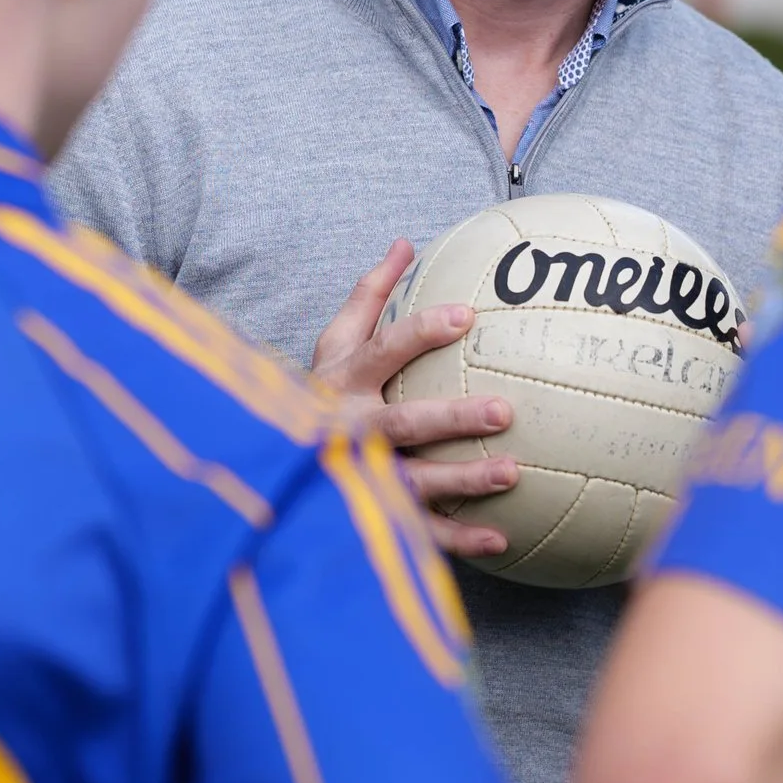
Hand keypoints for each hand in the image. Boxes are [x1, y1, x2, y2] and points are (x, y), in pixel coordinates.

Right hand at [311, 237, 518, 557]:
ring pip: (414, 482)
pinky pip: (416, 532)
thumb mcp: (333, 343)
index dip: (422, 333)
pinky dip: (457, 540)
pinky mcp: (370, 519)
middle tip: (504, 410)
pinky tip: (501, 539)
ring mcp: (359, 479)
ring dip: (463, 481)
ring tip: (513, 473)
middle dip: (453, 416)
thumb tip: (404, 243)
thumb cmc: (318, 391)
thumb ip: (368, 295)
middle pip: (405, 424)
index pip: (384, 352)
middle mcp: (350, 431)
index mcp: (343, 382)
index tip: (466, 317)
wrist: (268, 465)